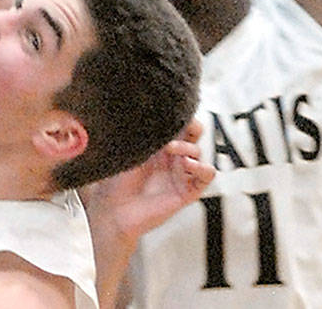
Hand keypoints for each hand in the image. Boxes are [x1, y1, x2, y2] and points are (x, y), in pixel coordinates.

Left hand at [81, 118, 213, 242]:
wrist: (115, 210)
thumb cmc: (117, 182)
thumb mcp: (130, 149)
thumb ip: (145, 133)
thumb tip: (153, 112)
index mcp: (159, 144)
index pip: (179, 124)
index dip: (181, 117)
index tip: (174, 113)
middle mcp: (172, 157)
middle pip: (195, 133)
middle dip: (191, 125)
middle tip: (181, 125)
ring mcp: (181, 173)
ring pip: (199, 152)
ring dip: (188, 147)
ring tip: (172, 149)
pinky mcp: (188, 190)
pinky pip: (206, 176)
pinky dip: (203, 167)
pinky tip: (188, 164)